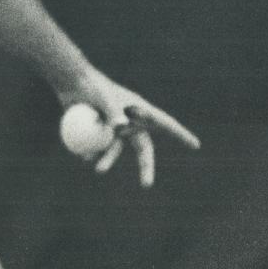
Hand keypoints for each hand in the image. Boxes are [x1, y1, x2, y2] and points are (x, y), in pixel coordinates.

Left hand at [58, 72, 199, 188]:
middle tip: (147, 185)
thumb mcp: (104, 96)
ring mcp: (114, 128)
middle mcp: (130, 122)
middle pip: (143, 148)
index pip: (166, 124)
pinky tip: (82, 156)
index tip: (196, 145)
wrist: (71, 83)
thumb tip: (121, 127)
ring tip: (98, 170)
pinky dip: (92, 154)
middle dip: (146, 167)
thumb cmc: (92, 85)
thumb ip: (113, 111)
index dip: (180, 135)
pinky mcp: (98, 132)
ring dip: (108, 160)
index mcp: (140, 110)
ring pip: (116, 150)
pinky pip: (99, 148)